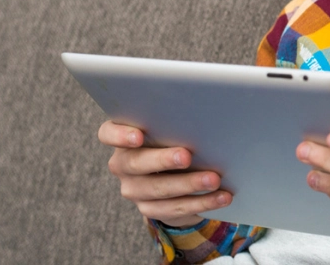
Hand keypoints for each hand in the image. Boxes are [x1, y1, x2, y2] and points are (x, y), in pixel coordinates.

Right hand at [98, 120, 231, 227]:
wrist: (173, 175)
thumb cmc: (174, 140)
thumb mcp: (171, 130)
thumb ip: (176, 125)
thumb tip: (205, 122)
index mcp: (123, 138)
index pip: (108, 133)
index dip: (119, 135)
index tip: (138, 136)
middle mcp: (122, 164)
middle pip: (135, 163)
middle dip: (163, 160)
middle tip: (186, 156)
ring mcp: (134, 189)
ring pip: (158, 190)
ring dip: (189, 184)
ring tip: (213, 180)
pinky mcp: (149, 209)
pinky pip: (175, 208)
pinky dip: (202, 202)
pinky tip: (222, 197)